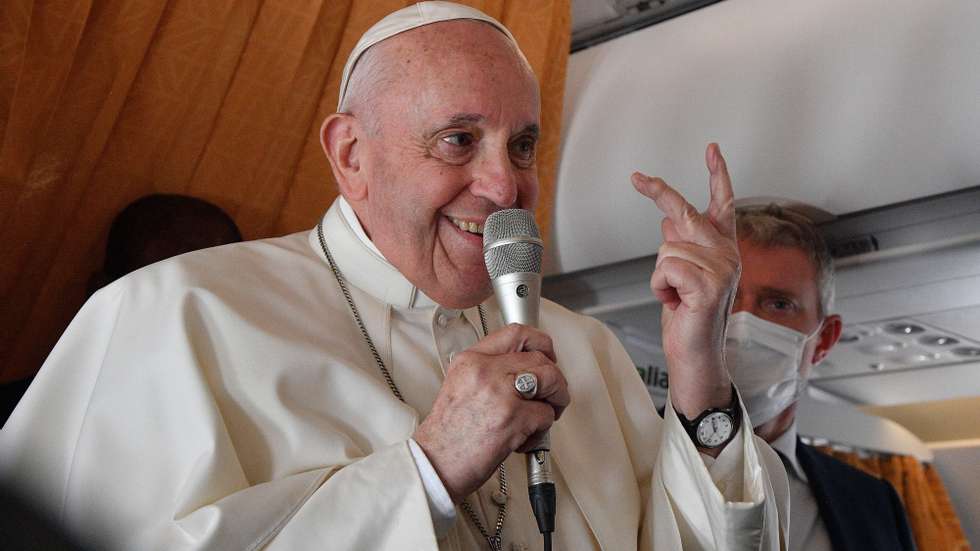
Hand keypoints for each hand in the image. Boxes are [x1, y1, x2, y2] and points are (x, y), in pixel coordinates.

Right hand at [413, 324, 569, 501]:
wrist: (435, 464)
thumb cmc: (448, 434)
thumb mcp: (460, 385)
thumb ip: (490, 371)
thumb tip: (525, 369)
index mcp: (471, 360)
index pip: (516, 333)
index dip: (541, 344)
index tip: (547, 357)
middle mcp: (485, 371)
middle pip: (540, 358)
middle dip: (555, 379)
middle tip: (552, 395)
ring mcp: (500, 393)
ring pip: (551, 380)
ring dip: (557, 399)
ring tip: (548, 412)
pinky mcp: (513, 418)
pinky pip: (547, 414)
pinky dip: (543, 429)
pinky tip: (526, 437)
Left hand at [631, 143, 738, 419]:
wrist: (694, 355)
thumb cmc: (688, 318)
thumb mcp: (678, 276)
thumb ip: (679, 245)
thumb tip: (669, 218)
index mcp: (722, 249)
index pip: (723, 204)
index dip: (718, 174)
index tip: (712, 148)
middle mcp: (727, 254)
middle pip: (684, 212)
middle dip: (658, 192)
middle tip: (637, 177)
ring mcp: (722, 269)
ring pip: (667, 247)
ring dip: (660, 276)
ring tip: (675, 297)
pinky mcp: (709, 285)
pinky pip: (666, 268)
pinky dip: (661, 288)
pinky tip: (677, 304)